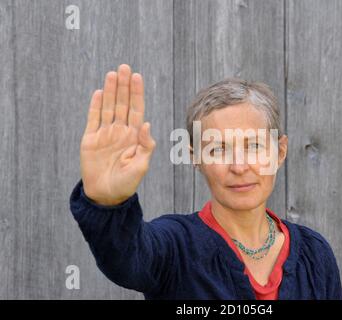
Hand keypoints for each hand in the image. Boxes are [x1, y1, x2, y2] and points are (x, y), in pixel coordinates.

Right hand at [80, 64, 155, 205]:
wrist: (106, 196)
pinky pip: (93, 119)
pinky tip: (99, 92)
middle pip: (123, 104)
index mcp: (134, 136)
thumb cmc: (127, 183)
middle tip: (124, 67)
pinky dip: (96, 106)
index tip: (137, 77)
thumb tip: (148, 124)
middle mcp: (120, 131)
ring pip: (109, 107)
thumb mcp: (141, 166)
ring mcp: (105, 134)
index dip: (137, 93)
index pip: (137, 110)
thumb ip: (146, 145)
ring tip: (112, 74)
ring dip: (111, 91)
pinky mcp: (91, 139)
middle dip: (124, 86)